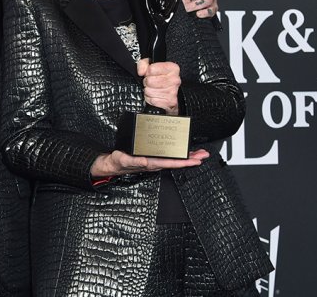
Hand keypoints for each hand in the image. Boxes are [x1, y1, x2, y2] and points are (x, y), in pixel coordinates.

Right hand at [91, 149, 209, 176]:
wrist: (113, 164)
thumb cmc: (118, 162)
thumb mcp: (122, 159)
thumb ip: (133, 161)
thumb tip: (145, 161)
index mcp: (150, 163)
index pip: (171, 163)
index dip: (184, 162)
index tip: (195, 160)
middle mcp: (155, 163)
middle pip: (177, 161)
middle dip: (191, 159)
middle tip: (204, 155)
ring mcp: (155, 161)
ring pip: (175, 159)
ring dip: (188, 156)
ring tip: (199, 153)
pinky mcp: (153, 157)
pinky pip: (169, 156)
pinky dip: (178, 154)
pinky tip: (184, 152)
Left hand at [137, 59, 180, 114]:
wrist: (169, 92)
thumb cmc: (161, 78)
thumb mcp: (152, 65)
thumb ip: (144, 64)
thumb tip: (141, 71)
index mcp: (172, 68)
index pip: (151, 69)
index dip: (147, 72)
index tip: (149, 73)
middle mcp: (175, 80)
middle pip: (149, 81)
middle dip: (146, 82)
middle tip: (150, 82)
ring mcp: (173, 91)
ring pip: (149, 91)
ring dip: (148, 91)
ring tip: (153, 89)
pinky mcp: (170, 102)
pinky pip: (152, 100)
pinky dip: (150, 99)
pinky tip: (155, 95)